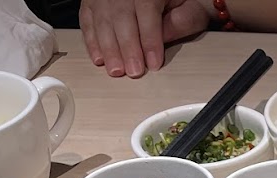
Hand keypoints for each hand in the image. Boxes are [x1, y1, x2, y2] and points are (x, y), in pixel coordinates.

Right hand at [81, 0, 213, 77]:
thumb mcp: (189, 6)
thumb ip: (181, 21)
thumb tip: (162, 42)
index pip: (147, 11)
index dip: (150, 40)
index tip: (153, 63)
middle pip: (121, 17)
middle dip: (127, 48)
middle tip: (133, 71)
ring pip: (102, 19)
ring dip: (108, 48)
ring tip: (116, 70)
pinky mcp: (92, 1)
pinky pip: (87, 19)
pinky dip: (92, 40)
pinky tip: (99, 58)